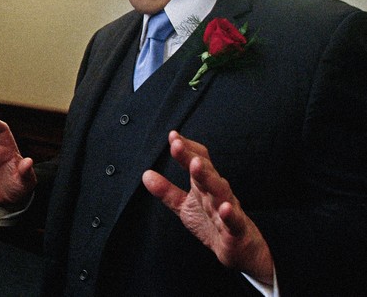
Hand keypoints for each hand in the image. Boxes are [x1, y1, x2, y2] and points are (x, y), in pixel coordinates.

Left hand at [142, 131, 273, 284]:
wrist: (242, 253)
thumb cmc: (213, 225)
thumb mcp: (185, 207)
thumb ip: (167, 191)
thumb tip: (146, 174)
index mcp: (205, 186)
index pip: (198, 161)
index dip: (186, 149)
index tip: (172, 136)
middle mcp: (217, 193)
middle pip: (206, 172)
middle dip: (192, 157)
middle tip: (177, 144)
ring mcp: (229, 210)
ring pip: (220, 191)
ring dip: (208, 178)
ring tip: (195, 165)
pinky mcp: (237, 230)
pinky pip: (235, 221)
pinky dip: (230, 214)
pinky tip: (225, 208)